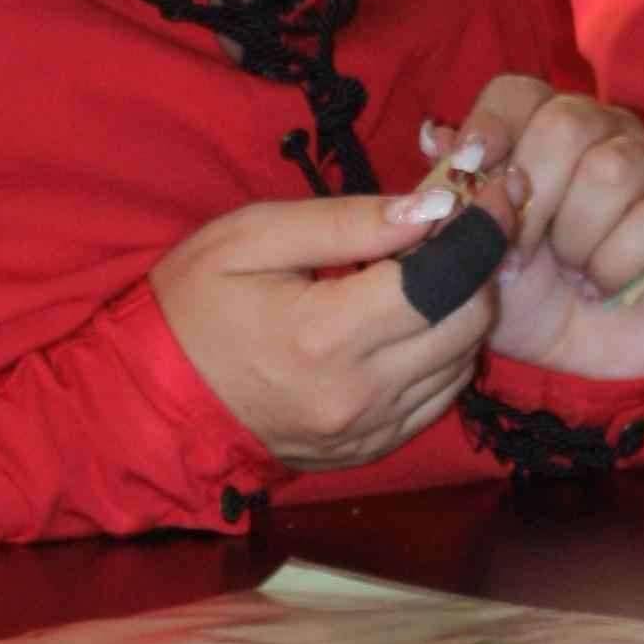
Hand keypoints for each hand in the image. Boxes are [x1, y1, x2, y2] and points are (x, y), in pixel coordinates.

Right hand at [153, 185, 505, 470]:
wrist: (153, 399)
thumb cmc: (193, 304)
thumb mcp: (253, 237)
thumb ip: (348, 221)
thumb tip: (434, 207)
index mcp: (325, 333)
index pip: (442, 280)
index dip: (479, 232)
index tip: (491, 194)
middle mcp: (359, 393)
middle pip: (468, 324)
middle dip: (478, 269)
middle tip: (460, 230)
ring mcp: (367, 430)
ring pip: (464, 363)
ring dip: (466, 312)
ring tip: (436, 272)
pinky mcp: (370, 449)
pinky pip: (440, 399)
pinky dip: (445, 355)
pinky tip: (418, 323)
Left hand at [425, 76, 643, 384]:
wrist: (570, 361)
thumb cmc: (523, 293)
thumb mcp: (472, 247)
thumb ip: (454, 191)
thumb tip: (435, 136)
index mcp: (548, 125)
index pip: (519, 92)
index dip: (492, 128)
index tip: (472, 174)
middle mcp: (609, 131)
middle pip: (567, 125)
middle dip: (531, 201)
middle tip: (522, 254)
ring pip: (612, 170)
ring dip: (576, 238)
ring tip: (571, 270)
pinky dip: (616, 264)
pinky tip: (604, 285)